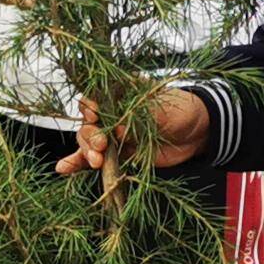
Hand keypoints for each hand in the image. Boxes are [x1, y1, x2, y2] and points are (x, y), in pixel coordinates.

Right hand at [61, 86, 213, 180]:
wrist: (198, 133)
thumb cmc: (180, 110)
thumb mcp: (160, 107)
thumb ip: (137, 116)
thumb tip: (116, 128)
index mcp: (118, 95)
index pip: (94, 97)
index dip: (90, 107)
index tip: (94, 115)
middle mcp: (111, 115)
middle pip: (88, 124)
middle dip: (91, 136)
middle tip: (102, 146)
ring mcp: (113, 136)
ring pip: (88, 143)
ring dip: (86, 152)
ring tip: (95, 161)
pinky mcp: (117, 155)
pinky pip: (94, 159)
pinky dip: (78, 164)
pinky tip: (65, 168)